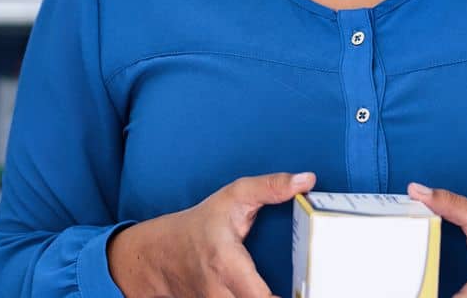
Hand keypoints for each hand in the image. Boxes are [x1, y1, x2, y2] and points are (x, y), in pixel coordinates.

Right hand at [108, 170, 314, 297]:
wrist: (159, 255)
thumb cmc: (199, 225)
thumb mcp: (232, 198)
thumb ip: (269, 187)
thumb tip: (306, 180)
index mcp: (226, 264)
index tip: (308, 288)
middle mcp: (220, 293)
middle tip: (307, 288)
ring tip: (294, 290)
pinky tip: (271, 293)